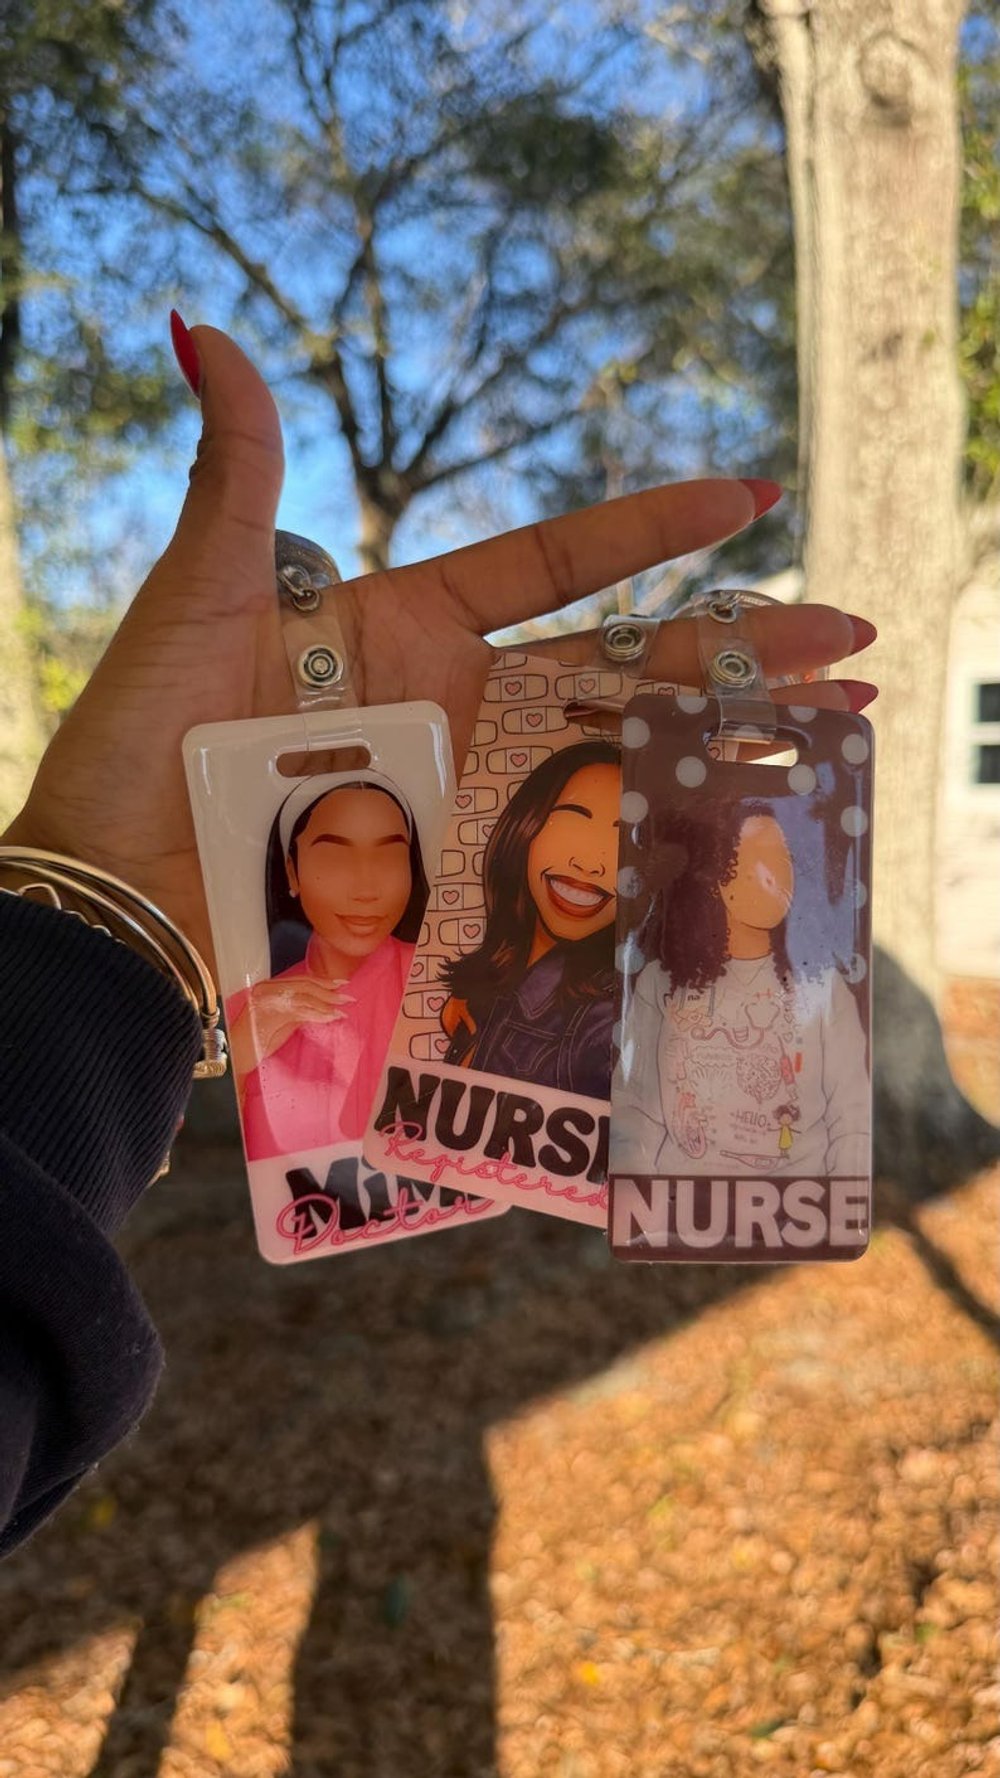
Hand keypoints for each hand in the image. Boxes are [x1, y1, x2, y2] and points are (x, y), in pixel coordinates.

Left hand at [3, 326, 874, 966]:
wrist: (112, 882)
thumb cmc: (143, 735)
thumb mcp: (198, 596)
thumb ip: (238, 476)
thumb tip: (200, 329)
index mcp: (408, 627)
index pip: (556, 568)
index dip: (651, 534)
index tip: (748, 496)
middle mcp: (454, 711)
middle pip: (623, 675)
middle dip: (740, 654)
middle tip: (852, 639)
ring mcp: (461, 799)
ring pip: (615, 767)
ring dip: (726, 752)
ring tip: (835, 734)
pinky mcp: (450, 881)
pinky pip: (562, 864)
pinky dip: (647, 856)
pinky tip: (737, 846)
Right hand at [228, 976, 352, 1083]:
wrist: (233, 1056)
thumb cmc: (255, 1042)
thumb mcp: (281, 1022)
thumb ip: (298, 1011)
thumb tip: (321, 1007)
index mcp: (267, 987)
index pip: (300, 980)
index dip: (322, 981)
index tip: (340, 984)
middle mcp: (265, 989)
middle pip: (304, 985)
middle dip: (329, 991)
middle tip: (348, 997)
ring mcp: (265, 1000)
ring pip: (303, 996)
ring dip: (326, 1003)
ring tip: (342, 1010)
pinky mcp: (267, 1014)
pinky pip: (298, 1011)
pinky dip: (317, 1014)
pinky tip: (329, 1018)